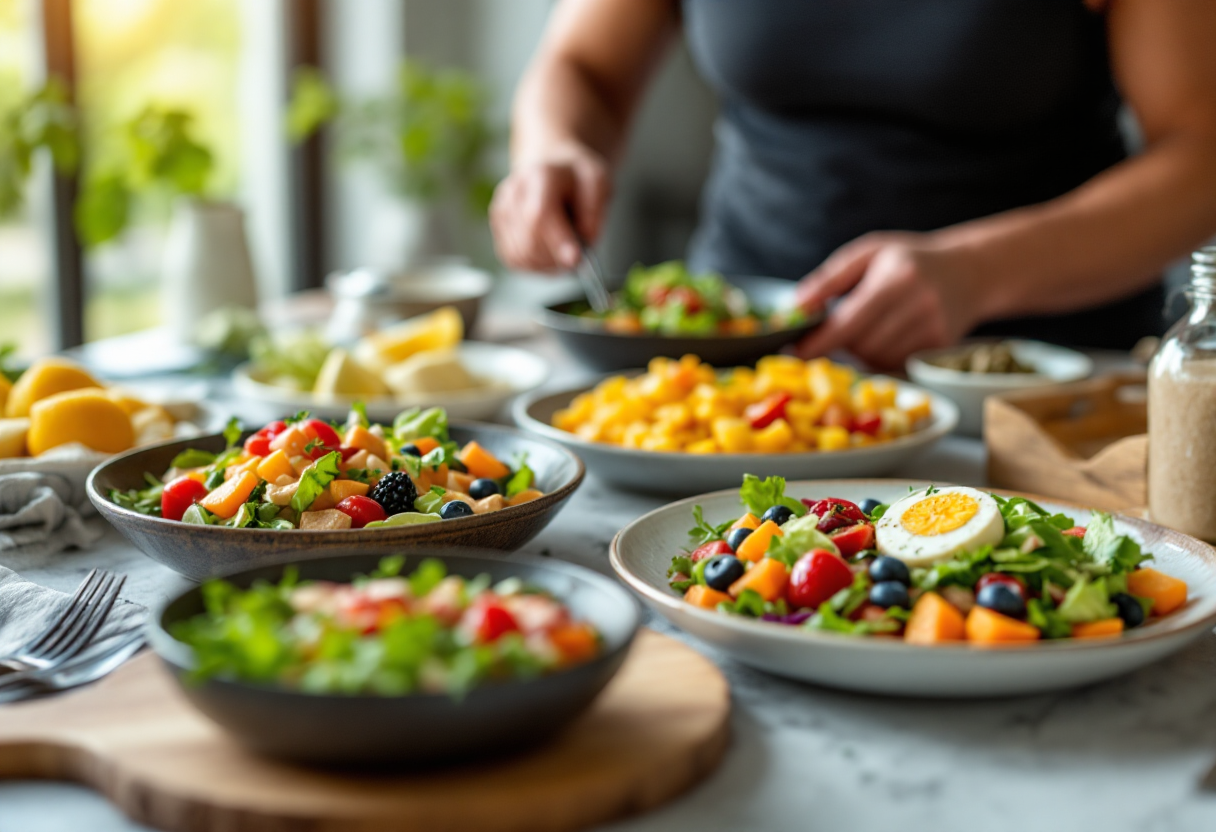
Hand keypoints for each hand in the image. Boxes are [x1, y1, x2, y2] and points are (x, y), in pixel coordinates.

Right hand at [489, 145, 611, 271]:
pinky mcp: (497, 228)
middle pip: (529, 240)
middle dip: (557, 256)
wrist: (551, 170)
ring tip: (564, 250)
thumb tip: (585, 238)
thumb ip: (594, 209)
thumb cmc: (576, 179)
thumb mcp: (599, 182)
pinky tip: (549, 252)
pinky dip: (535, 264)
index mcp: (541, 176)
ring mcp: (501, 210)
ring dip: (547, 263)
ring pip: (521, 254)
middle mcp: (514, 192)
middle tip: (578, 255)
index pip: (540, 214)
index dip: (557, 241)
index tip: (576, 259)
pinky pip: (514, 259)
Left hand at [793, 232, 986, 369]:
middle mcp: (919, 305)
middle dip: (841, 342)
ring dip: (860, 351)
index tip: (796, 351)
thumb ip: (830, 279)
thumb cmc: (909, 259)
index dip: (820, 340)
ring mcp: (933, 330)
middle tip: (835, 329)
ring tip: (866, 326)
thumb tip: (796, 306)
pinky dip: (880, 357)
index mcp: (897, 278)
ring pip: (876, 359)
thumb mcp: (868, 253)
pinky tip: (885, 335)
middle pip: (861, 345)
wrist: (970, 271)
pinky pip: (895, 364)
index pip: (850, 320)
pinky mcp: (939, 347)